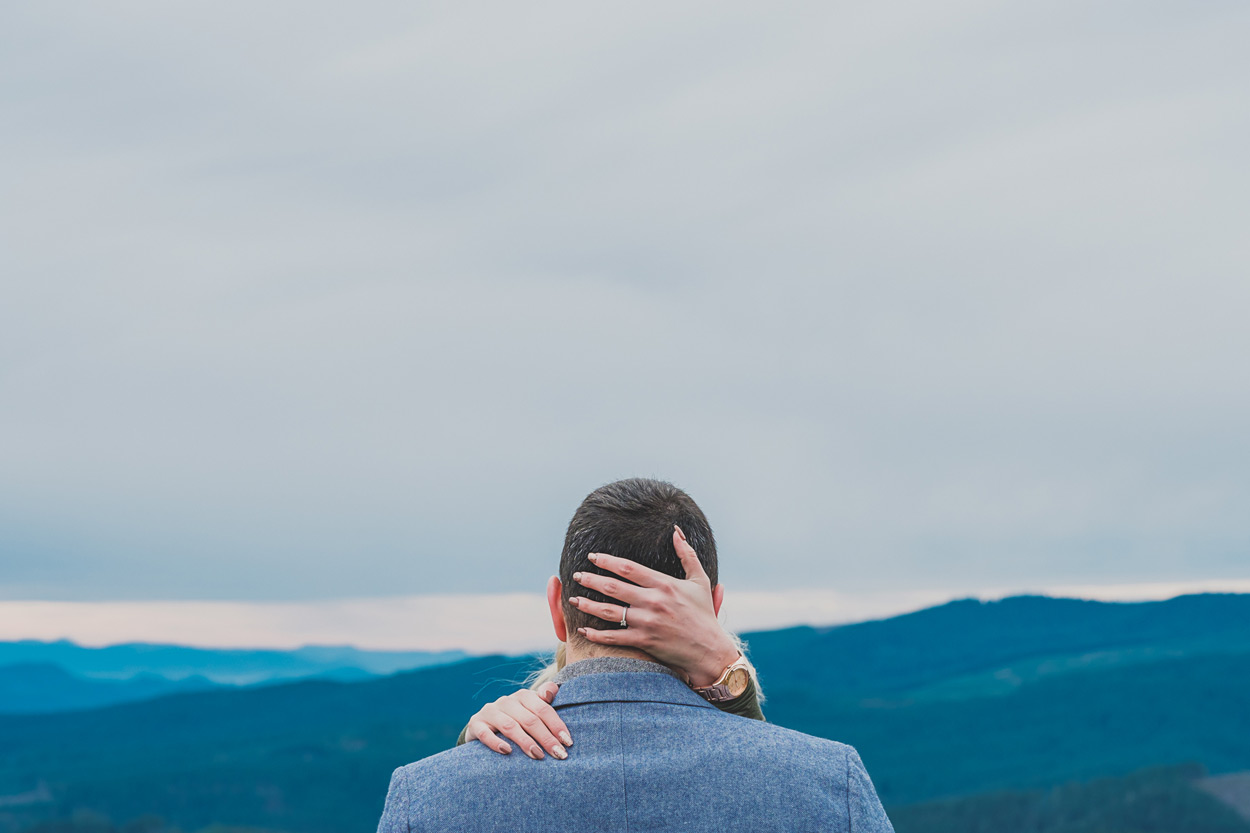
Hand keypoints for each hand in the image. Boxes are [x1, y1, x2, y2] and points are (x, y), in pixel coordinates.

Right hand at [464, 681, 571, 759]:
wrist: (482, 727)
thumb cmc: (515, 720)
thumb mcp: (530, 709)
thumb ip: (544, 700)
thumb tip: (552, 692)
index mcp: (523, 696)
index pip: (543, 709)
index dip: (557, 725)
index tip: (568, 743)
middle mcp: (506, 701)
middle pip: (530, 719)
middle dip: (546, 738)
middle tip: (559, 755)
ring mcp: (490, 712)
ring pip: (510, 726)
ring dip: (526, 742)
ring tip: (538, 756)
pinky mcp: (476, 724)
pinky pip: (485, 734)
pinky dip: (496, 742)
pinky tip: (507, 751)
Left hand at [571, 525, 741, 687]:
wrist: (710, 650)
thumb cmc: (704, 614)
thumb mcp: (700, 580)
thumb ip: (687, 554)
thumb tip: (676, 531)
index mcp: (664, 584)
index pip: (628, 568)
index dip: (607, 561)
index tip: (593, 557)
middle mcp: (653, 601)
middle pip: (613, 587)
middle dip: (591, 580)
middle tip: (577, 575)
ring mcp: (647, 622)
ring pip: (610, 611)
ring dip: (588, 605)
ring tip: (573, 599)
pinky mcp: (644, 641)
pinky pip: (615, 637)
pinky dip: (597, 635)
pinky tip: (584, 630)